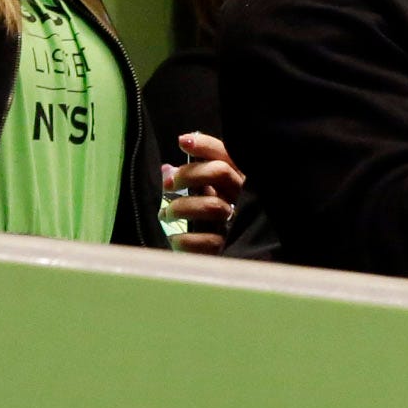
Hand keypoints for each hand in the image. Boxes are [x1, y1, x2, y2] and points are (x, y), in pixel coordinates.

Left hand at [162, 131, 243, 253]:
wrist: (230, 265)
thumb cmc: (214, 224)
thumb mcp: (204, 198)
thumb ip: (190, 183)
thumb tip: (166, 170)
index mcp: (237, 182)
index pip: (227, 155)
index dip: (205, 145)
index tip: (182, 141)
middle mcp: (242, 199)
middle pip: (221, 172)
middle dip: (190, 174)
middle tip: (168, 184)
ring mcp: (237, 223)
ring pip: (213, 205)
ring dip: (182, 207)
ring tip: (165, 214)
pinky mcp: (229, 248)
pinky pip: (209, 241)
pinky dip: (186, 240)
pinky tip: (174, 239)